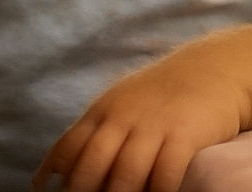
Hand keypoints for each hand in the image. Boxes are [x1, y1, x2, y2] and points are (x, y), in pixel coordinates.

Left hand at [33, 57, 243, 191]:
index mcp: (103, 111)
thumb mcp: (121, 105)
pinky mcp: (184, 134)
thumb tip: (58, 168)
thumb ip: (94, 133)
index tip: (42, 190)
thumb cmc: (160, 96)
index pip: (70, 144)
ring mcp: (153, 125)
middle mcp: (123, 117)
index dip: (54, 170)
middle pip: (93, 162)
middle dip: (82, 191)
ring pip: (126, 172)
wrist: (209, 70)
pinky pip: (166, 172)